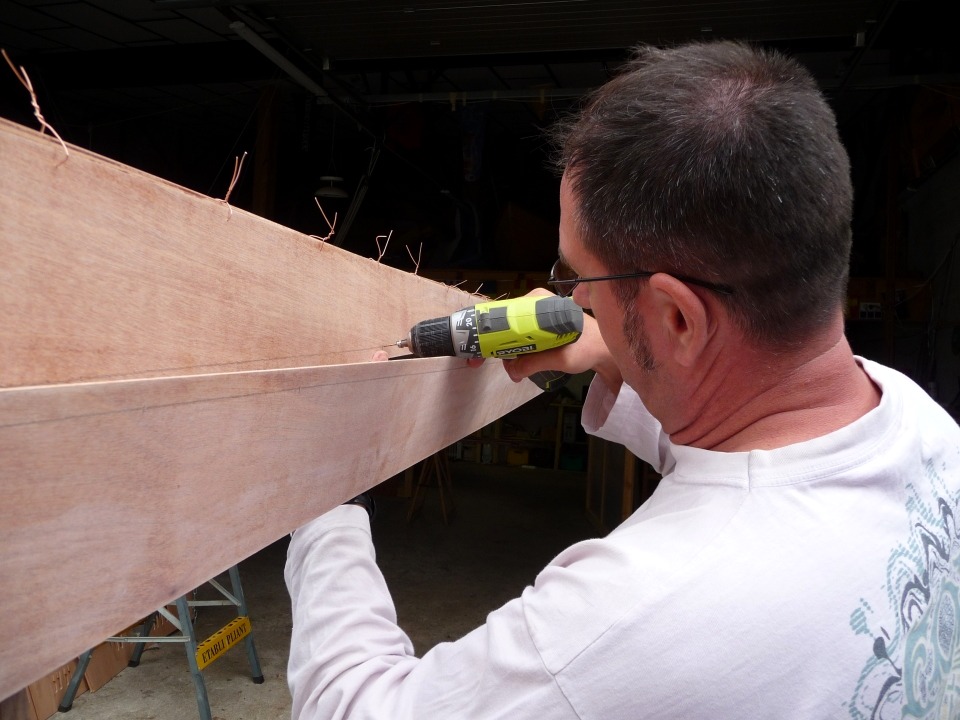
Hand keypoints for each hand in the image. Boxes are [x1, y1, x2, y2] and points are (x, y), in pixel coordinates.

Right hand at [467, 289, 622, 393]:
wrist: (606, 351)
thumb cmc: (588, 348)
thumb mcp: (560, 357)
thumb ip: (534, 362)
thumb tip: (511, 371)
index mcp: (538, 302)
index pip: (503, 313)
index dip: (485, 332)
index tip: (476, 349)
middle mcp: (534, 304)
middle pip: (502, 323)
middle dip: (491, 345)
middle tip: (479, 363)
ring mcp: (535, 315)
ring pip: (508, 333)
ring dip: (503, 351)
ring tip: (509, 368)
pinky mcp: (538, 326)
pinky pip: (517, 337)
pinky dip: (512, 350)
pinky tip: (515, 363)